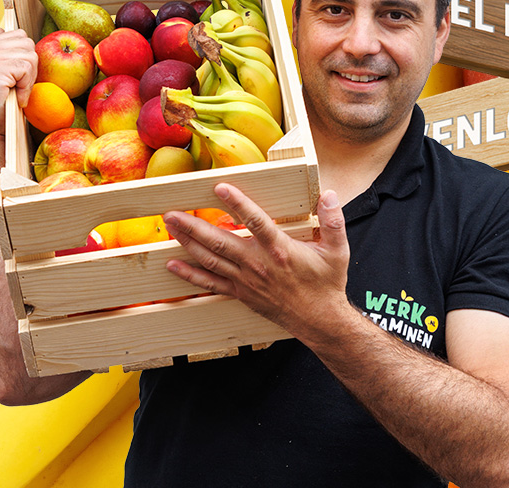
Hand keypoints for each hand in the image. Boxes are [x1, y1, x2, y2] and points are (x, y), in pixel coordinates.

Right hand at [0, 27, 37, 140]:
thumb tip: (2, 29)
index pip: (18, 34)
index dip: (23, 56)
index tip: (14, 76)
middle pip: (27, 42)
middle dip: (29, 65)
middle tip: (18, 86)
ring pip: (29, 55)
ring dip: (28, 77)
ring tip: (16, 91)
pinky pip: (27, 68)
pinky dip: (27, 86)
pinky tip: (17, 97)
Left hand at [164, 185, 351, 336]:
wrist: (319, 321)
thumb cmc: (326, 284)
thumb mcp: (338, 251)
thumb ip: (334, 221)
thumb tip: (329, 194)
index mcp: (280, 250)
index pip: (256, 221)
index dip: (238, 203)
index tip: (220, 187)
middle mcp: (258, 265)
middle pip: (220, 241)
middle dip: (194, 226)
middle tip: (171, 213)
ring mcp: (246, 280)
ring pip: (211, 259)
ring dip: (188, 243)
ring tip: (171, 228)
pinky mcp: (241, 293)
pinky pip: (211, 283)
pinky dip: (190, 275)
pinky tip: (172, 266)